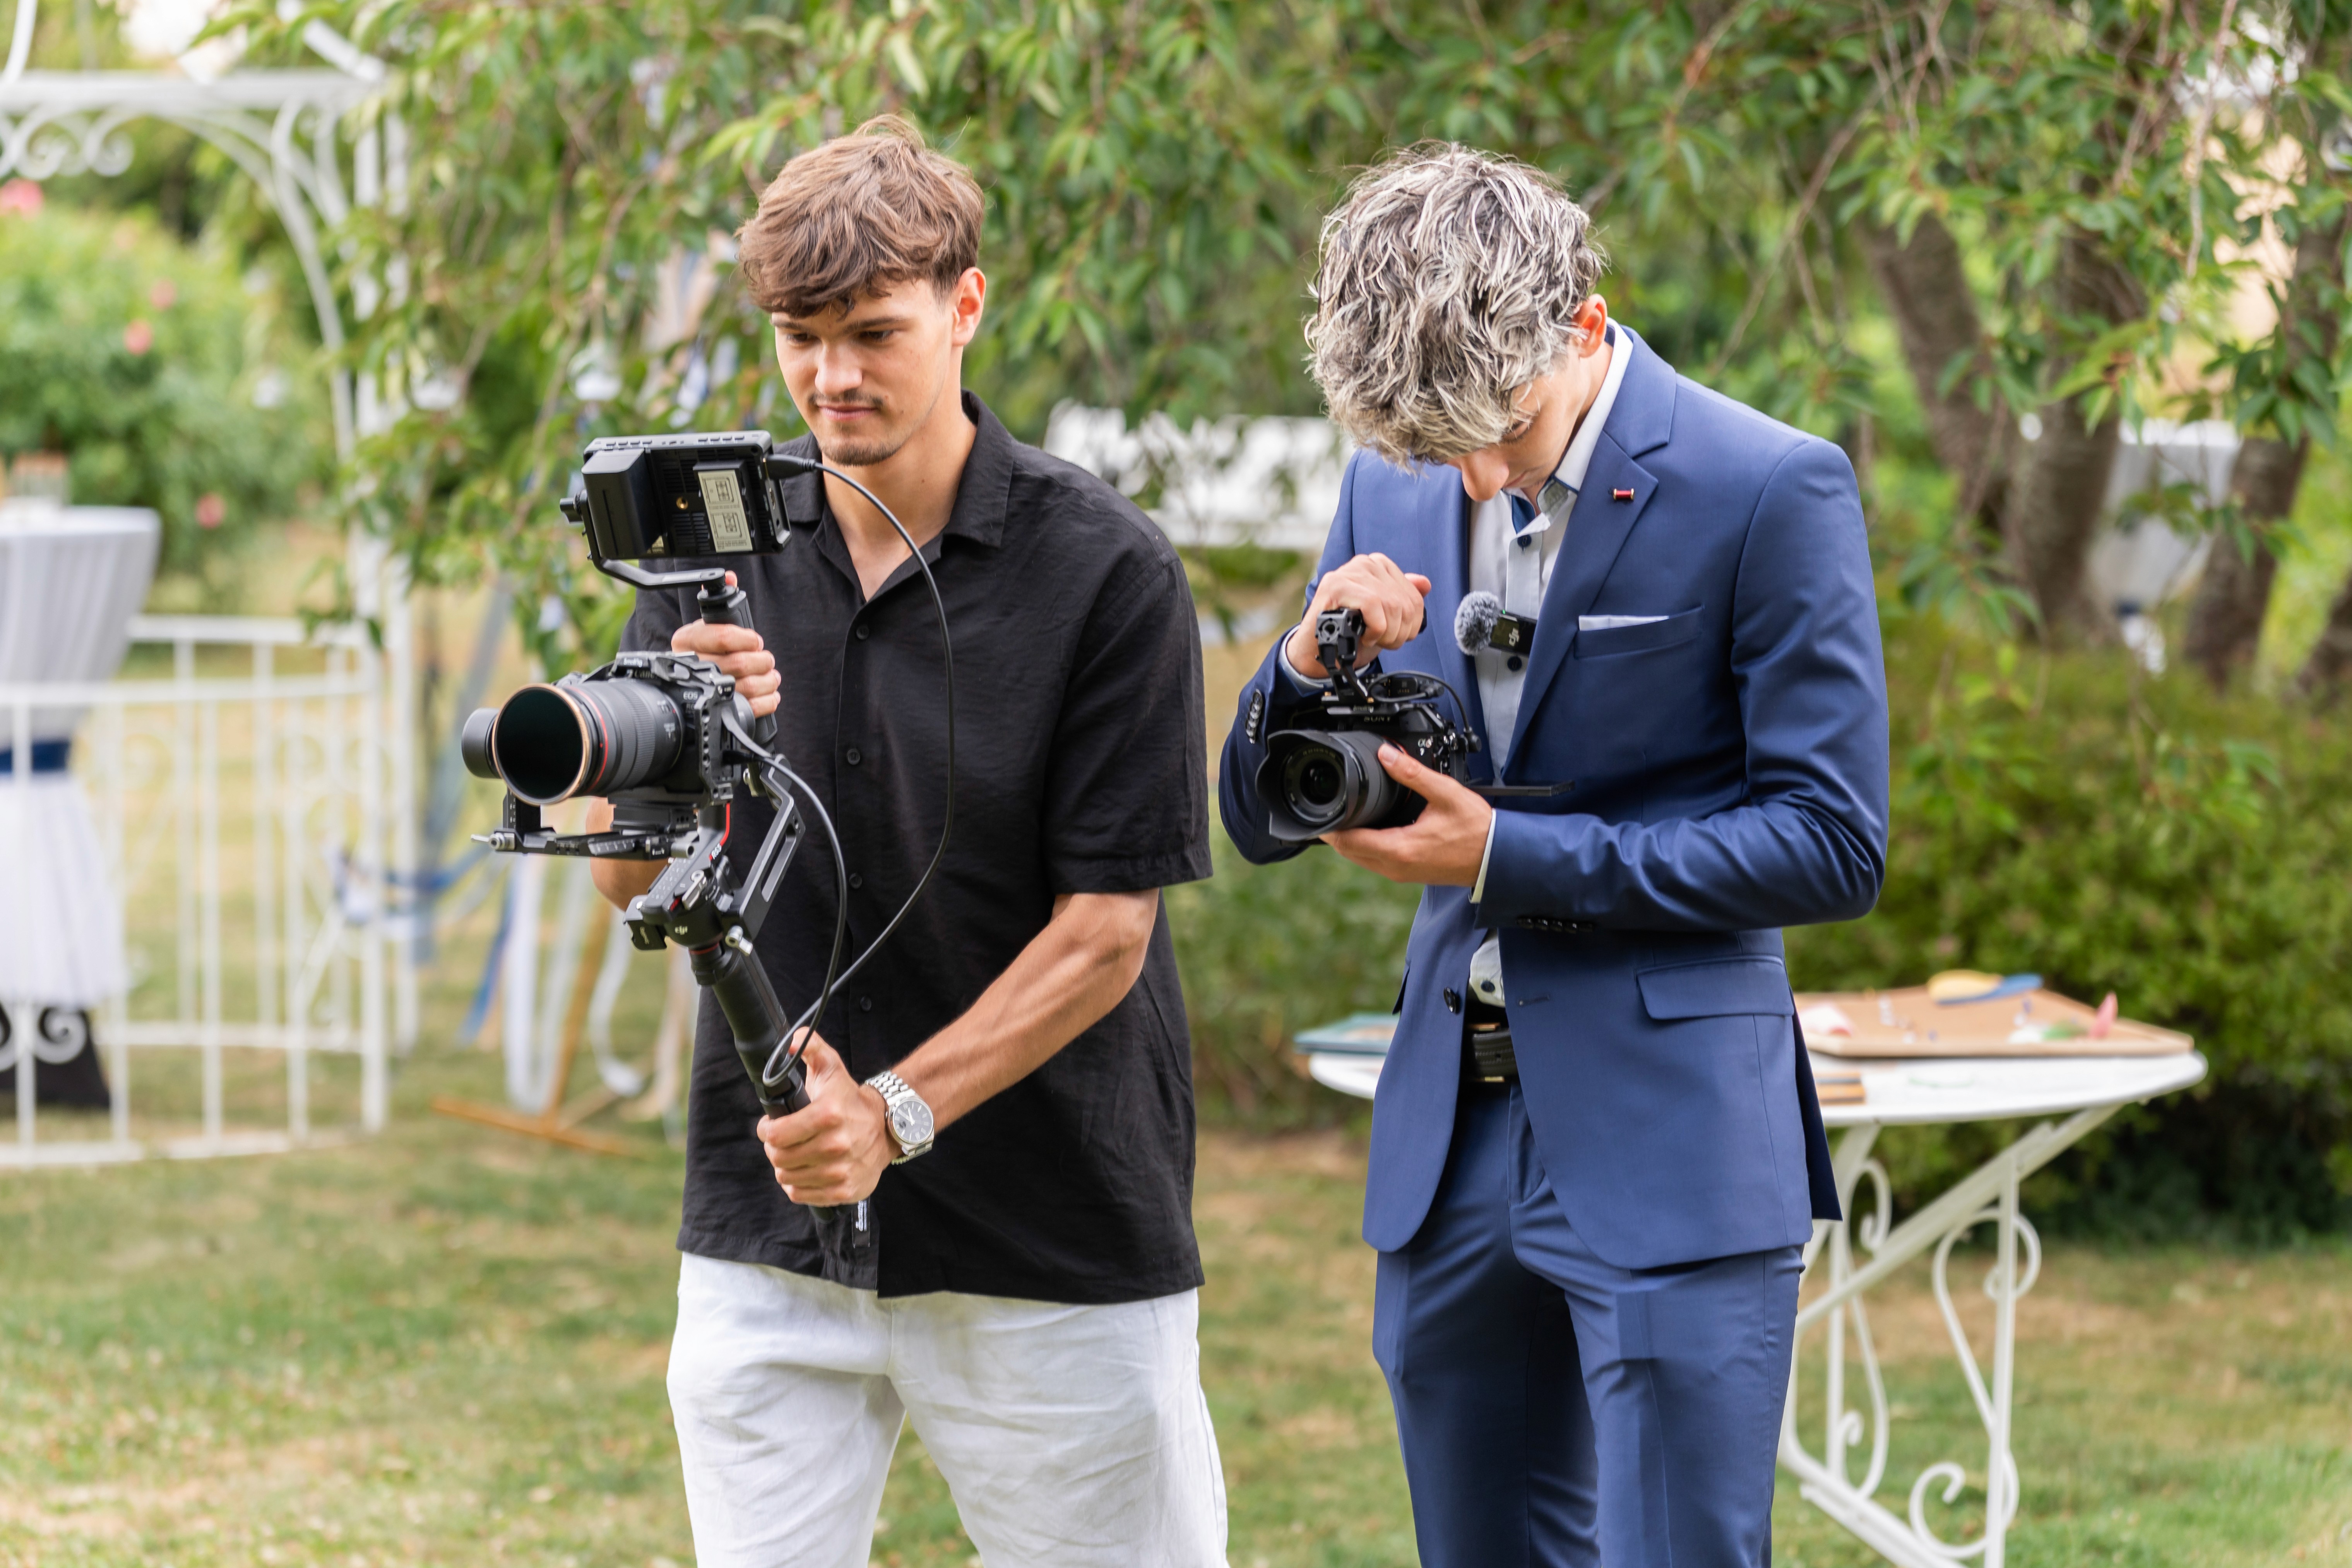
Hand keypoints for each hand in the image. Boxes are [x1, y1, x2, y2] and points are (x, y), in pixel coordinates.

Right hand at [669, 572, 779, 715]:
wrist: (696, 685)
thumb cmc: (709, 650)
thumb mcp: (710, 623)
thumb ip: (721, 600)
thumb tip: (729, 577)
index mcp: (686, 640)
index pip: (721, 636)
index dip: (746, 638)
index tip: (755, 639)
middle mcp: (691, 666)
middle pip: (737, 663)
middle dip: (761, 660)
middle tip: (766, 658)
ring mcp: (704, 693)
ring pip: (746, 687)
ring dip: (767, 680)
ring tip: (771, 675)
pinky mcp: (720, 713)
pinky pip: (750, 709)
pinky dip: (767, 700)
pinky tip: (770, 693)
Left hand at [754, 1034, 893, 1205]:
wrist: (887, 1127)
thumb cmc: (850, 1099)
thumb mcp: (832, 1068)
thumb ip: (810, 1048)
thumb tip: (792, 1041)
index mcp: (827, 1114)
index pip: (775, 1134)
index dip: (766, 1129)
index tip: (770, 1126)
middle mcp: (835, 1145)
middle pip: (778, 1158)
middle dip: (774, 1148)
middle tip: (782, 1141)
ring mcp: (840, 1171)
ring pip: (787, 1178)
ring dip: (785, 1167)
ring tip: (796, 1154)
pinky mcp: (844, 1191)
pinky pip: (800, 1195)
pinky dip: (798, 1185)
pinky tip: (807, 1170)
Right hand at [1285, 553, 1432, 678]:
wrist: (1318, 650)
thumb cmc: (1349, 632)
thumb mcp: (1383, 616)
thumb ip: (1403, 597)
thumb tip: (1424, 583)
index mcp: (1379, 566)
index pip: (1414, 596)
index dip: (1410, 625)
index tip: (1394, 636)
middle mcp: (1365, 563)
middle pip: (1404, 603)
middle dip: (1397, 633)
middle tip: (1381, 642)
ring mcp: (1349, 572)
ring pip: (1391, 605)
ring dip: (1385, 634)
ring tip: (1372, 640)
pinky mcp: (1337, 584)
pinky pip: (1373, 605)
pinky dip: (1374, 628)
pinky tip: (1364, 636)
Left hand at [1324, 744, 1493, 886]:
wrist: (1497, 858)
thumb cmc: (1477, 830)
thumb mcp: (1445, 793)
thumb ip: (1413, 773)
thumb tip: (1387, 754)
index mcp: (1400, 848)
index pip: (1349, 841)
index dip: (1330, 827)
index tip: (1320, 812)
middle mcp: (1396, 867)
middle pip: (1349, 853)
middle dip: (1336, 833)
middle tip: (1328, 809)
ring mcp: (1401, 874)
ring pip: (1361, 860)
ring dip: (1349, 841)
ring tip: (1345, 816)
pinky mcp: (1408, 874)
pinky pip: (1375, 862)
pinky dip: (1365, 847)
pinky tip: (1369, 830)